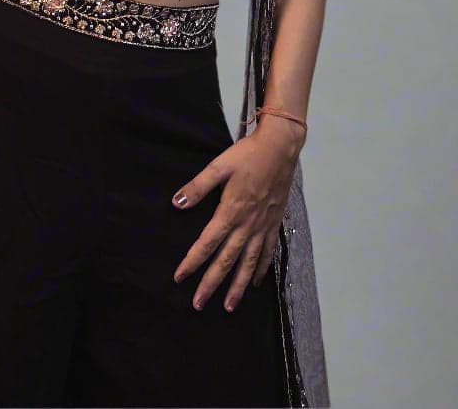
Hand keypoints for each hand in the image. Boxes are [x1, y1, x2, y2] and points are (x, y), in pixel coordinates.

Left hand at [171, 124, 300, 312]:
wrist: (280, 150)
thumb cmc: (247, 155)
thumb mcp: (219, 166)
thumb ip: (198, 186)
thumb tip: (177, 203)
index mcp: (230, 212)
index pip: (207, 243)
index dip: (193, 261)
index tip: (180, 277)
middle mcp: (247, 225)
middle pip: (226, 260)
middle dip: (212, 284)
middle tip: (198, 305)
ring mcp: (262, 227)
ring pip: (248, 263)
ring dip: (237, 286)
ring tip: (229, 307)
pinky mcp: (274, 224)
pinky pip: (267, 253)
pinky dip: (260, 270)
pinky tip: (254, 282)